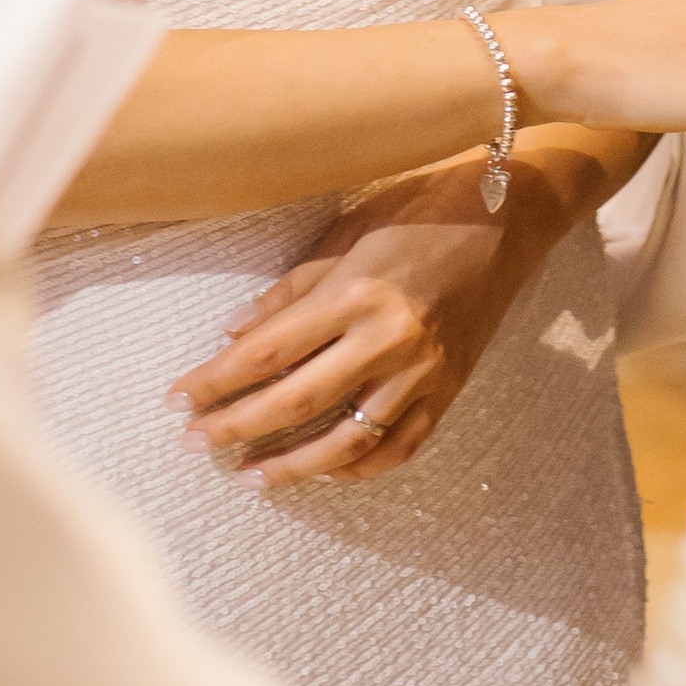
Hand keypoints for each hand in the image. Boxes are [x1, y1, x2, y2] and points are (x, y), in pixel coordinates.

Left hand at [171, 153, 570, 489]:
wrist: (509, 218)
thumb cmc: (422, 210)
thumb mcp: (348, 232)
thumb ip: (293, 289)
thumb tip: (235, 332)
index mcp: (356, 292)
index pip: (267, 351)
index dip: (216, 381)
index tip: (177, 399)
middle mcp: (389, 338)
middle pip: (297, 402)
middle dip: (237, 426)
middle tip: (194, 442)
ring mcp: (424, 371)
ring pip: (347, 441)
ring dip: (292, 465)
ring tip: (249, 475)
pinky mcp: (449, 390)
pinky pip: (398, 446)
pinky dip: (358, 467)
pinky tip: (324, 470)